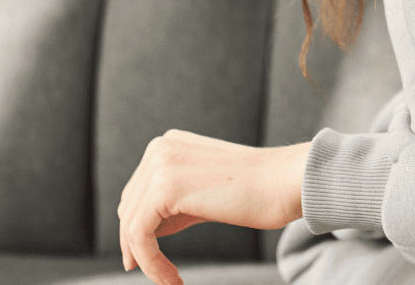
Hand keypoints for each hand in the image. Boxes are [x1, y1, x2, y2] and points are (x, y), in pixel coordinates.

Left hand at [117, 130, 309, 284]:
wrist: (285, 182)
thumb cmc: (257, 191)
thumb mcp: (204, 192)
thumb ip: (173, 204)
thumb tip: (142, 235)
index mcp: (168, 144)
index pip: (137, 194)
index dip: (138, 231)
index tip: (147, 261)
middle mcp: (160, 148)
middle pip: (129, 209)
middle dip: (139, 246)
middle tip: (160, 275)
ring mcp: (160, 164)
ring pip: (131, 225)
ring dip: (147, 260)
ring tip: (170, 280)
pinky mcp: (164, 188)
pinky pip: (140, 236)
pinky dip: (151, 263)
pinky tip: (172, 279)